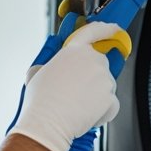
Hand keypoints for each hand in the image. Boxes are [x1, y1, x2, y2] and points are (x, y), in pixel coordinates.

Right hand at [8, 21, 122, 150]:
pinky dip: (101, 111)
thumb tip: (52, 68)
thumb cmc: (40, 100)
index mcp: (74, 50)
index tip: (113, 28)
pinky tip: (85, 115)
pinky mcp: (110, 98)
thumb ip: (51, 64)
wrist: (47, 122)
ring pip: (105, 86)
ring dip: (95, 96)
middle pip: (99, 65)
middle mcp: (93, 60)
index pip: (94, 31)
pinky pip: (110, 104)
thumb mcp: (37, 72)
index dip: (106, 29)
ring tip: (76, 106)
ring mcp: (104, 79)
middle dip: (91, 78)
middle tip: (75, 92)